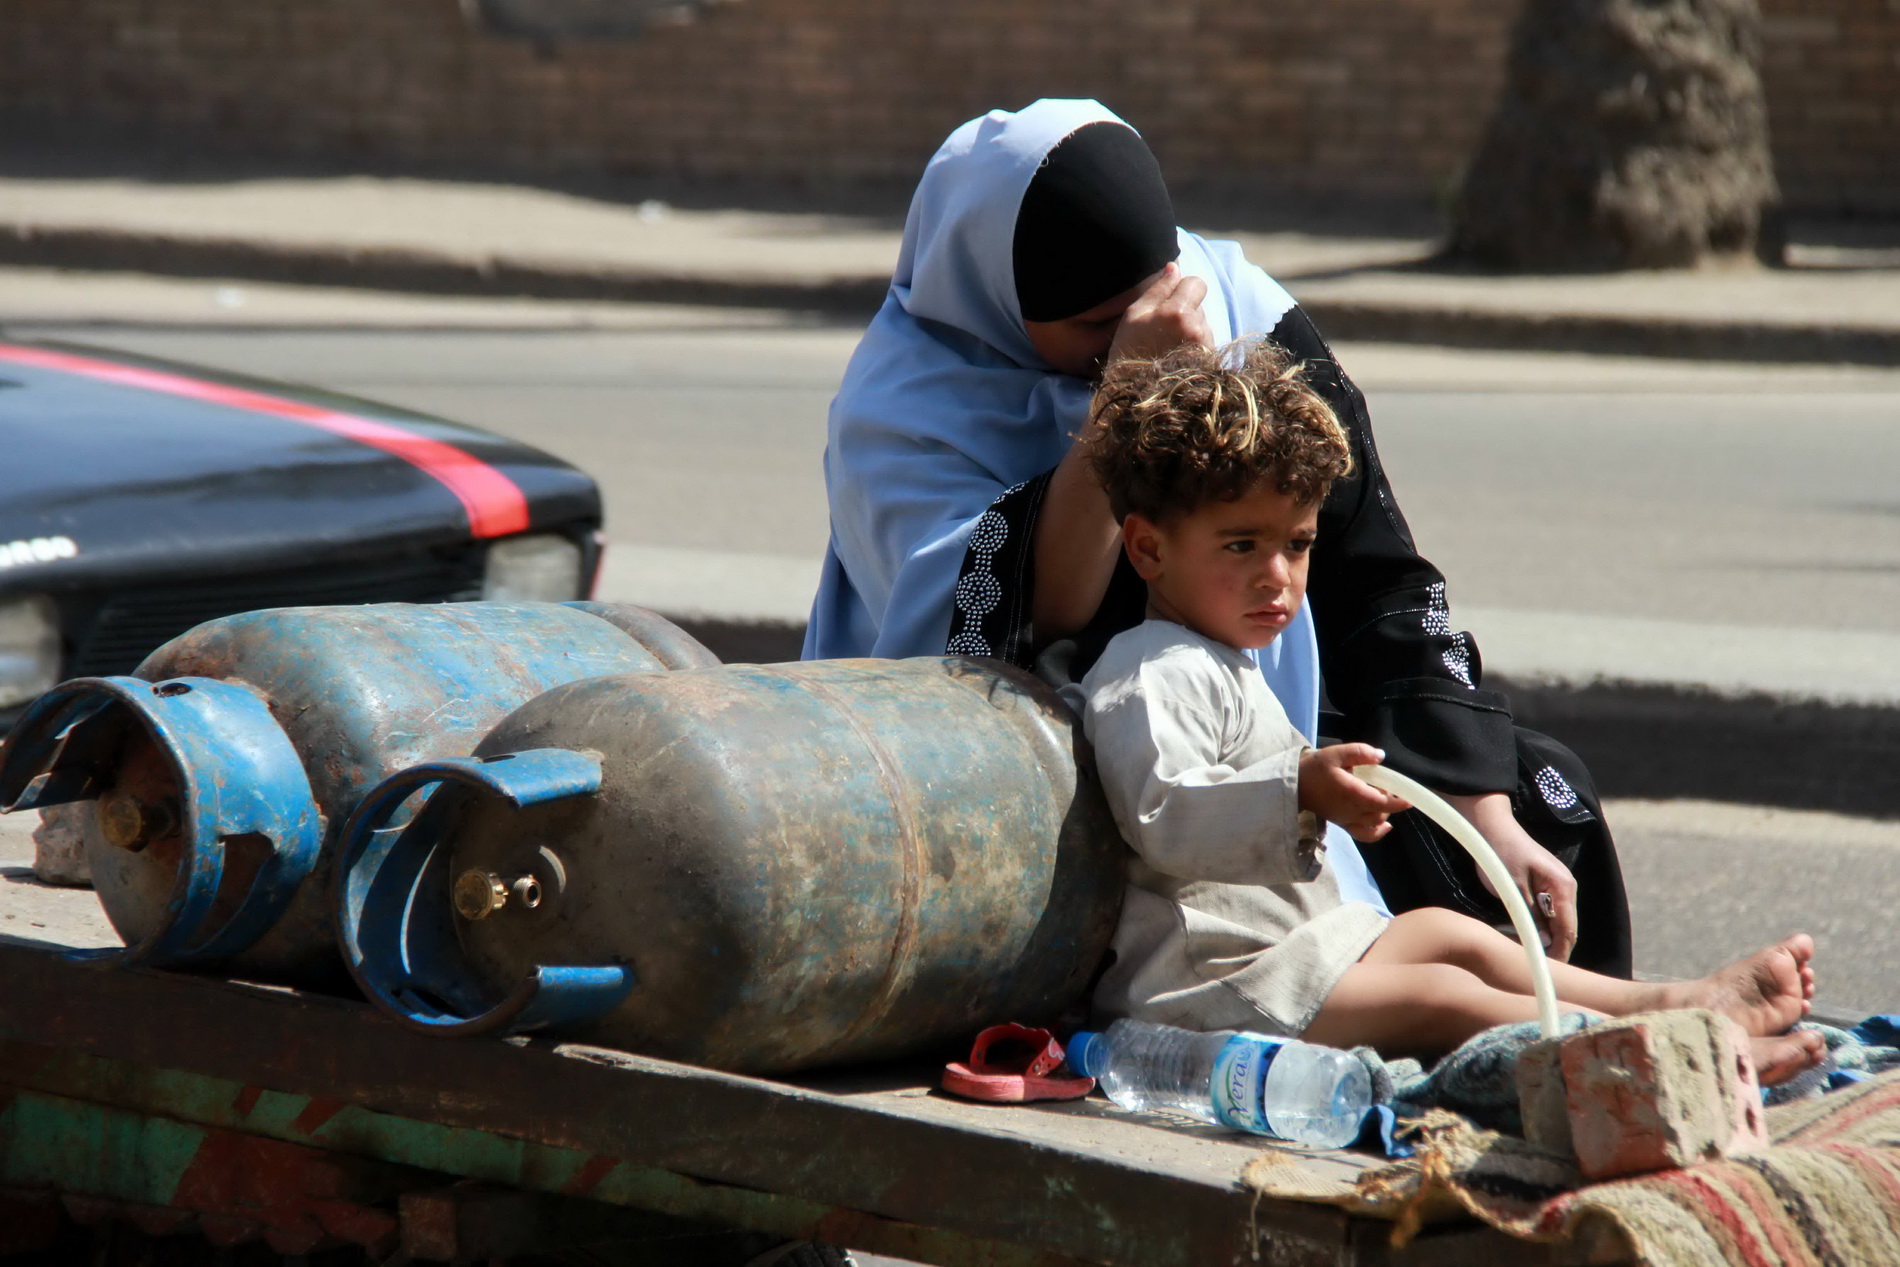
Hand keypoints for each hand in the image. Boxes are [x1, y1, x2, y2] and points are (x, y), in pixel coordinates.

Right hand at [1106, 263, 1213, 364]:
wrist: (1137, 399)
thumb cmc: (1129, 354)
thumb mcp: (1134, 317)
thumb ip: (1157, 289)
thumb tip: (1175, 268)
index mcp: (1177, 313)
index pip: (1196, 283)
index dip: (1183, 289)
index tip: (1169, 303)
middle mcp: (1197, 328)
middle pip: (1200, 305)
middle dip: (1185, 312)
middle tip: (1162, 332)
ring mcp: (1206, 347)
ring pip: (1203, 325)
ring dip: (1190, 331)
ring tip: (1168, 348)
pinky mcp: (1211, 363)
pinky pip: (1206, 343)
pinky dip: (1194, 348)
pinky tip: (1177, 359)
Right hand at [1299, 743, 1409, 841]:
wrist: (1295, 784)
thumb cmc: (1316, 768)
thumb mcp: (1336, 753)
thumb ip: (1360, 753)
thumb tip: (1381, 757)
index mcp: (1350, 792)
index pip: (1380, 801)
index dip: (1398, 801)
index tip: (1409, 797)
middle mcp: (1351, 810)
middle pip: (1380, 812)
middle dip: (1388, 800)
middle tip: (1382, 783)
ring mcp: (1347, 819)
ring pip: (1375, 822)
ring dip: (1384, 811)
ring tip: (1379, 796)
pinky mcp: (1343, 824)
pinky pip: (1364, 835)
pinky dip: (1377, 833)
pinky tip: (1386, 825)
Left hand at [1442, 791, 1578, 961]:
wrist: (1492, 827)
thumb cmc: (1501, 853)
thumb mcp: (1513, 888)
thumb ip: (1529, 914)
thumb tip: (1541, 942)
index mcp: (1563, 887)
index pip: (1568, 929)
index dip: (1560, 952)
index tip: (1549, 972)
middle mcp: (1566, 888)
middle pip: (1566, 928)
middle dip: (1556, 950)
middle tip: (1540, 971)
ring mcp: (1556, 887)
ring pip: (1557, 922)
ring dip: (1548, 940)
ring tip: (1535, 960)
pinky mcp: (1545, 887)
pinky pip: (1548, 913)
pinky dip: (1542, 927)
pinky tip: (1531, 939)